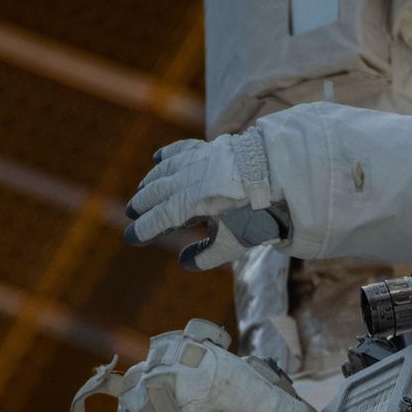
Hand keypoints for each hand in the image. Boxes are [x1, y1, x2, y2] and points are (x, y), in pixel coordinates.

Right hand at [123, 131, 285, 270]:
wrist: (280, 175)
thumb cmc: (257, 213)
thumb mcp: (234, 242)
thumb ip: (207, 255)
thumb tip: (185, 263)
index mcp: (190, 203)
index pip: (160, 218)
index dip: (144, 229)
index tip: (131, 238)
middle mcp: (188, 179)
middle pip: (158, 192)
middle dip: (143, 203)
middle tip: (131, 213)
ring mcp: (198, 161)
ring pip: (166, 170)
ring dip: (151, 182)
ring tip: (142, 191)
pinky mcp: (210, 149)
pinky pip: (181, 150)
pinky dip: (167, 155)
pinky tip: (157, 158)